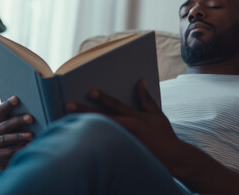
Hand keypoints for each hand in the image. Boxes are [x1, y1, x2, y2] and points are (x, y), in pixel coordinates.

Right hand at [0, 96, 33, 168]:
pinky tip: (29, 147)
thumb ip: (25, 123)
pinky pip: (10, 151)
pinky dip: (20, 149)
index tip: (17, 99)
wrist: (14, 161)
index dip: (8, 104)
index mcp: (0, 122)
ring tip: (32, 135)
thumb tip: (39, 114)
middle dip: (19, 120)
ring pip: (6, 138)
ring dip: (20, 136)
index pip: (2, 110)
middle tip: (31, 118)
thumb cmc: (21, 142)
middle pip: (6, 124)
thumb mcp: (20, 130)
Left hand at [66, 78, 180, 164]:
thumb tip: (140, 80)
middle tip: (68, 105)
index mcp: (134, 118)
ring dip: (83, 127)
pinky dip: (91, 141)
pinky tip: (78, 138)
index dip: (102, 97)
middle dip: (84, 111)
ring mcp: (122, 142)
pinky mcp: (121, 152)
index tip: (90, 91)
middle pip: (101, 118)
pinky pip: (103, 145)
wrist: (171, 158)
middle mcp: (126, 129)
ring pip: (99, 132)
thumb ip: (145, 97)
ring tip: (67, 122)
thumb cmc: (163, 134)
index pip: (115, 105)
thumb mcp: (156, 113)